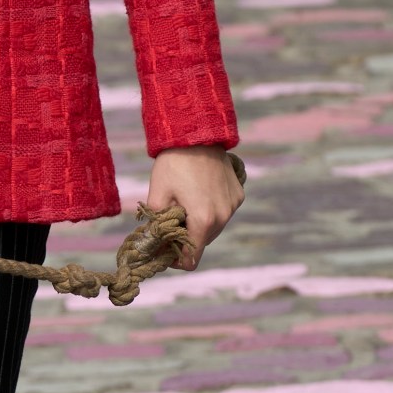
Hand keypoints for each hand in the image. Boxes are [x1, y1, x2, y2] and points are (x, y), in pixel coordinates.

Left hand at [146, 146, 243, 270]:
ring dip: (199, 224)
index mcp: (203, 220)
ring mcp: (233, 205)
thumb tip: (154, 243)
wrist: (197, 133)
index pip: (191, 259)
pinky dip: (210, 210)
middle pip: (202, 243)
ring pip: (213, 229)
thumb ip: (156, 225)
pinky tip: (199, 192)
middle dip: (185, 238)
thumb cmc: (173, 163)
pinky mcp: (238, 195)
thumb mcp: (157, 195)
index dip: (175, 260)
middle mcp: (223, 216)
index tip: (164, 248)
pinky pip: (223, 212)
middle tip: (170, 221)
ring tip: (184, 203)